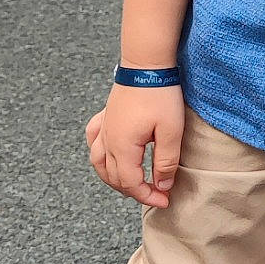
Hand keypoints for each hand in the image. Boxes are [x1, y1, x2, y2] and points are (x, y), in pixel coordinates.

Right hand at [86, 85, 184, 208]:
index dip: (147, 196)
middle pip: (113, 177)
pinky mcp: (106, 116)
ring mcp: (104, 128)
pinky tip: (107, 154)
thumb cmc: (160, 95)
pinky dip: (98, 154)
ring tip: (132, 183)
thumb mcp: (171, 132)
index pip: (130, 183)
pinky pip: (93, 140)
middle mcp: (107, 140)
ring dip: (114, 178)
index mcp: (122, 147)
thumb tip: (162, 186)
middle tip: (155, 194)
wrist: (146, 63)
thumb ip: (166, 162)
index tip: (165, 200)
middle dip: (134, 191)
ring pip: (99, 163)